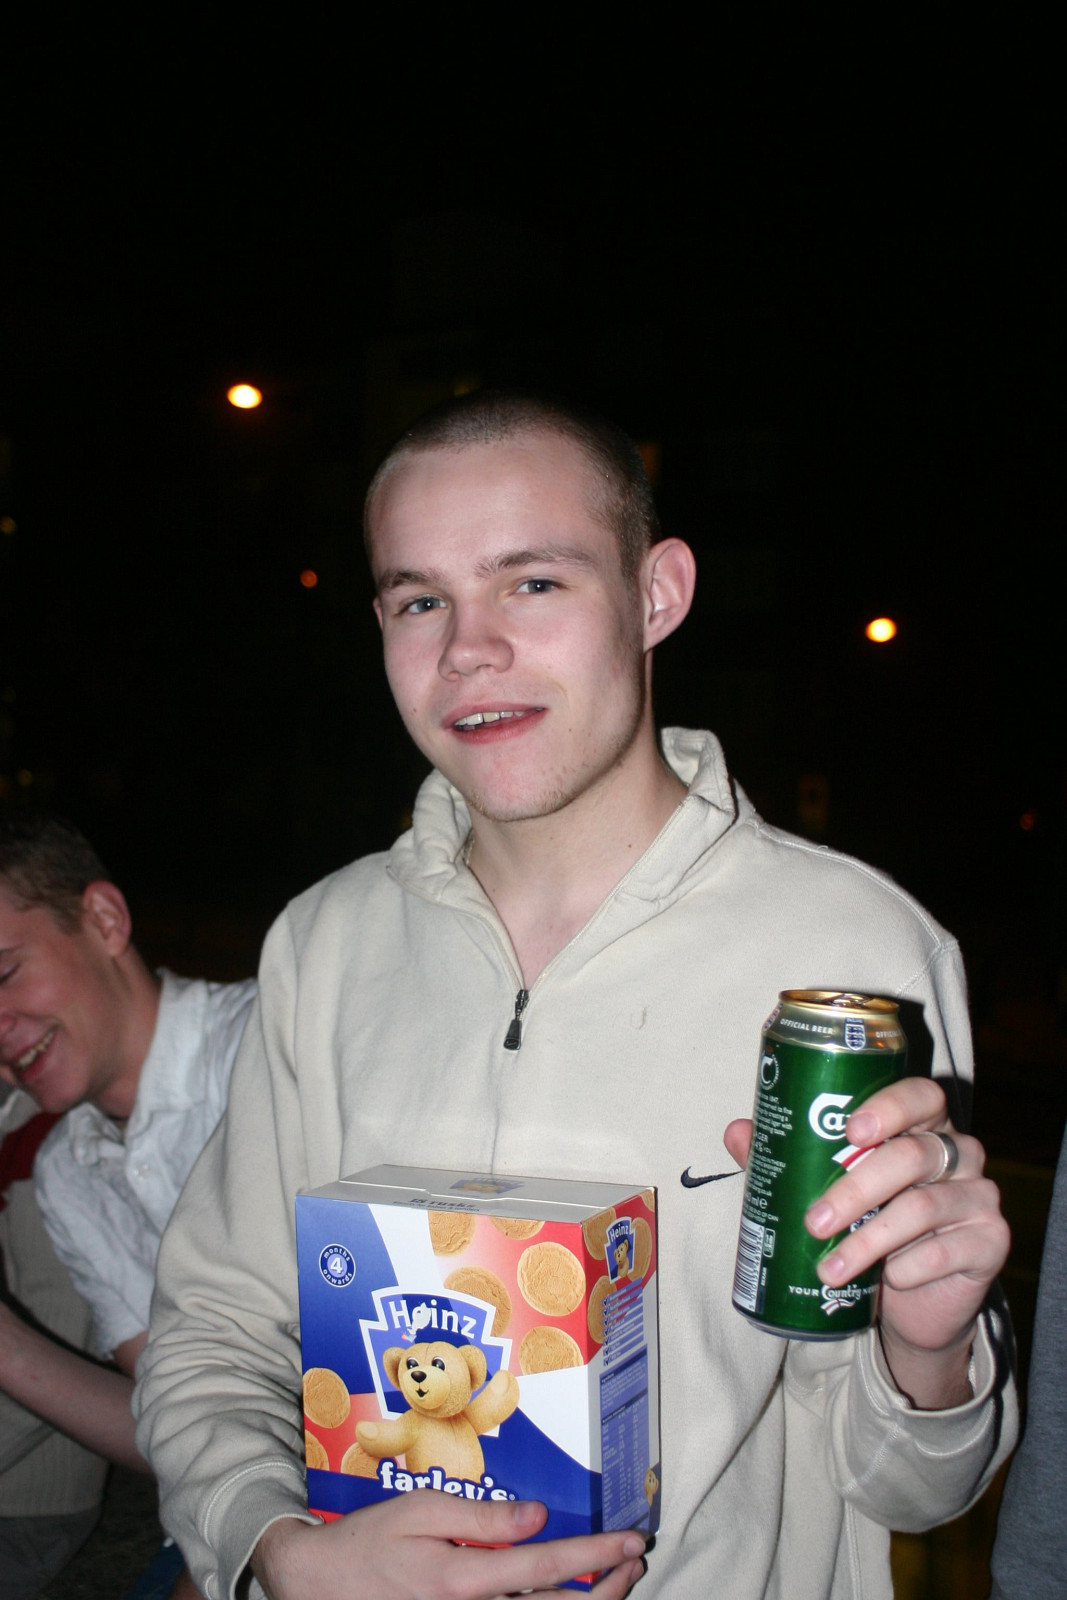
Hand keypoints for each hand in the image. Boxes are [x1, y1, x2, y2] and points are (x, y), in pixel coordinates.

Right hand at [252, 1494, 645, 1599]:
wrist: (321, 1587)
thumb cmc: (370, 1542)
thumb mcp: (420, 1511)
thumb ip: (482, 1517)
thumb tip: (538, 1515)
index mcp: (466, 1578)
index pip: (549, 1566)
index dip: (597, 1555)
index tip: (631, 1539)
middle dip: (608, 1588)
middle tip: (634, 1558)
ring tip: (615, 1578)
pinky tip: (567, 1595)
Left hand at [724, 1077, 1009, 1407]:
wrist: (912, 1304)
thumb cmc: (868, 1228)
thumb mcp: (828, 1192)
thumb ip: (790, 1159)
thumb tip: (739, 1131)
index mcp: (922, 1125)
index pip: (920, 1096)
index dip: (889, 1107)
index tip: (849, 1130)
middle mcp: (959, 1152)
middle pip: (914, 1154)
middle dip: (857, 1187)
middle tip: (814, 1220)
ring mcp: (979, 1196)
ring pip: (924, 1206)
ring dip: (870, 1239)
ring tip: (830, 1267)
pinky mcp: (992, 1242)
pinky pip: (949, 1250)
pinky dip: (910, 1266)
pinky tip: (887, 1279)